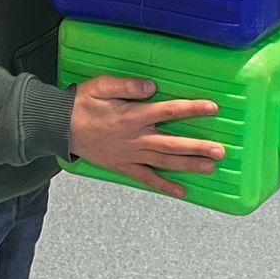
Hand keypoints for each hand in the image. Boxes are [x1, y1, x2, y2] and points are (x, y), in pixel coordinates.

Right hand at [69, 77, 223, 199]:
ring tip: (210, 168)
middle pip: (173, 143)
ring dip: (188, 166)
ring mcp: (130, 155)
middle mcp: (136, 138)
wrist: (59, 127)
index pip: (169, 111)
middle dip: (198, 147)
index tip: (212, 108)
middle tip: (220, 151)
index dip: (192, 109)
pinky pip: (146, 179)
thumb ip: (128, 86)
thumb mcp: (102, 85)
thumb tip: (152, 86)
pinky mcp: (123, 166)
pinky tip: (181, 192)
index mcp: (133, 116)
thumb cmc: (81, 103)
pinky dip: (163, 186)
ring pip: (164, 162)